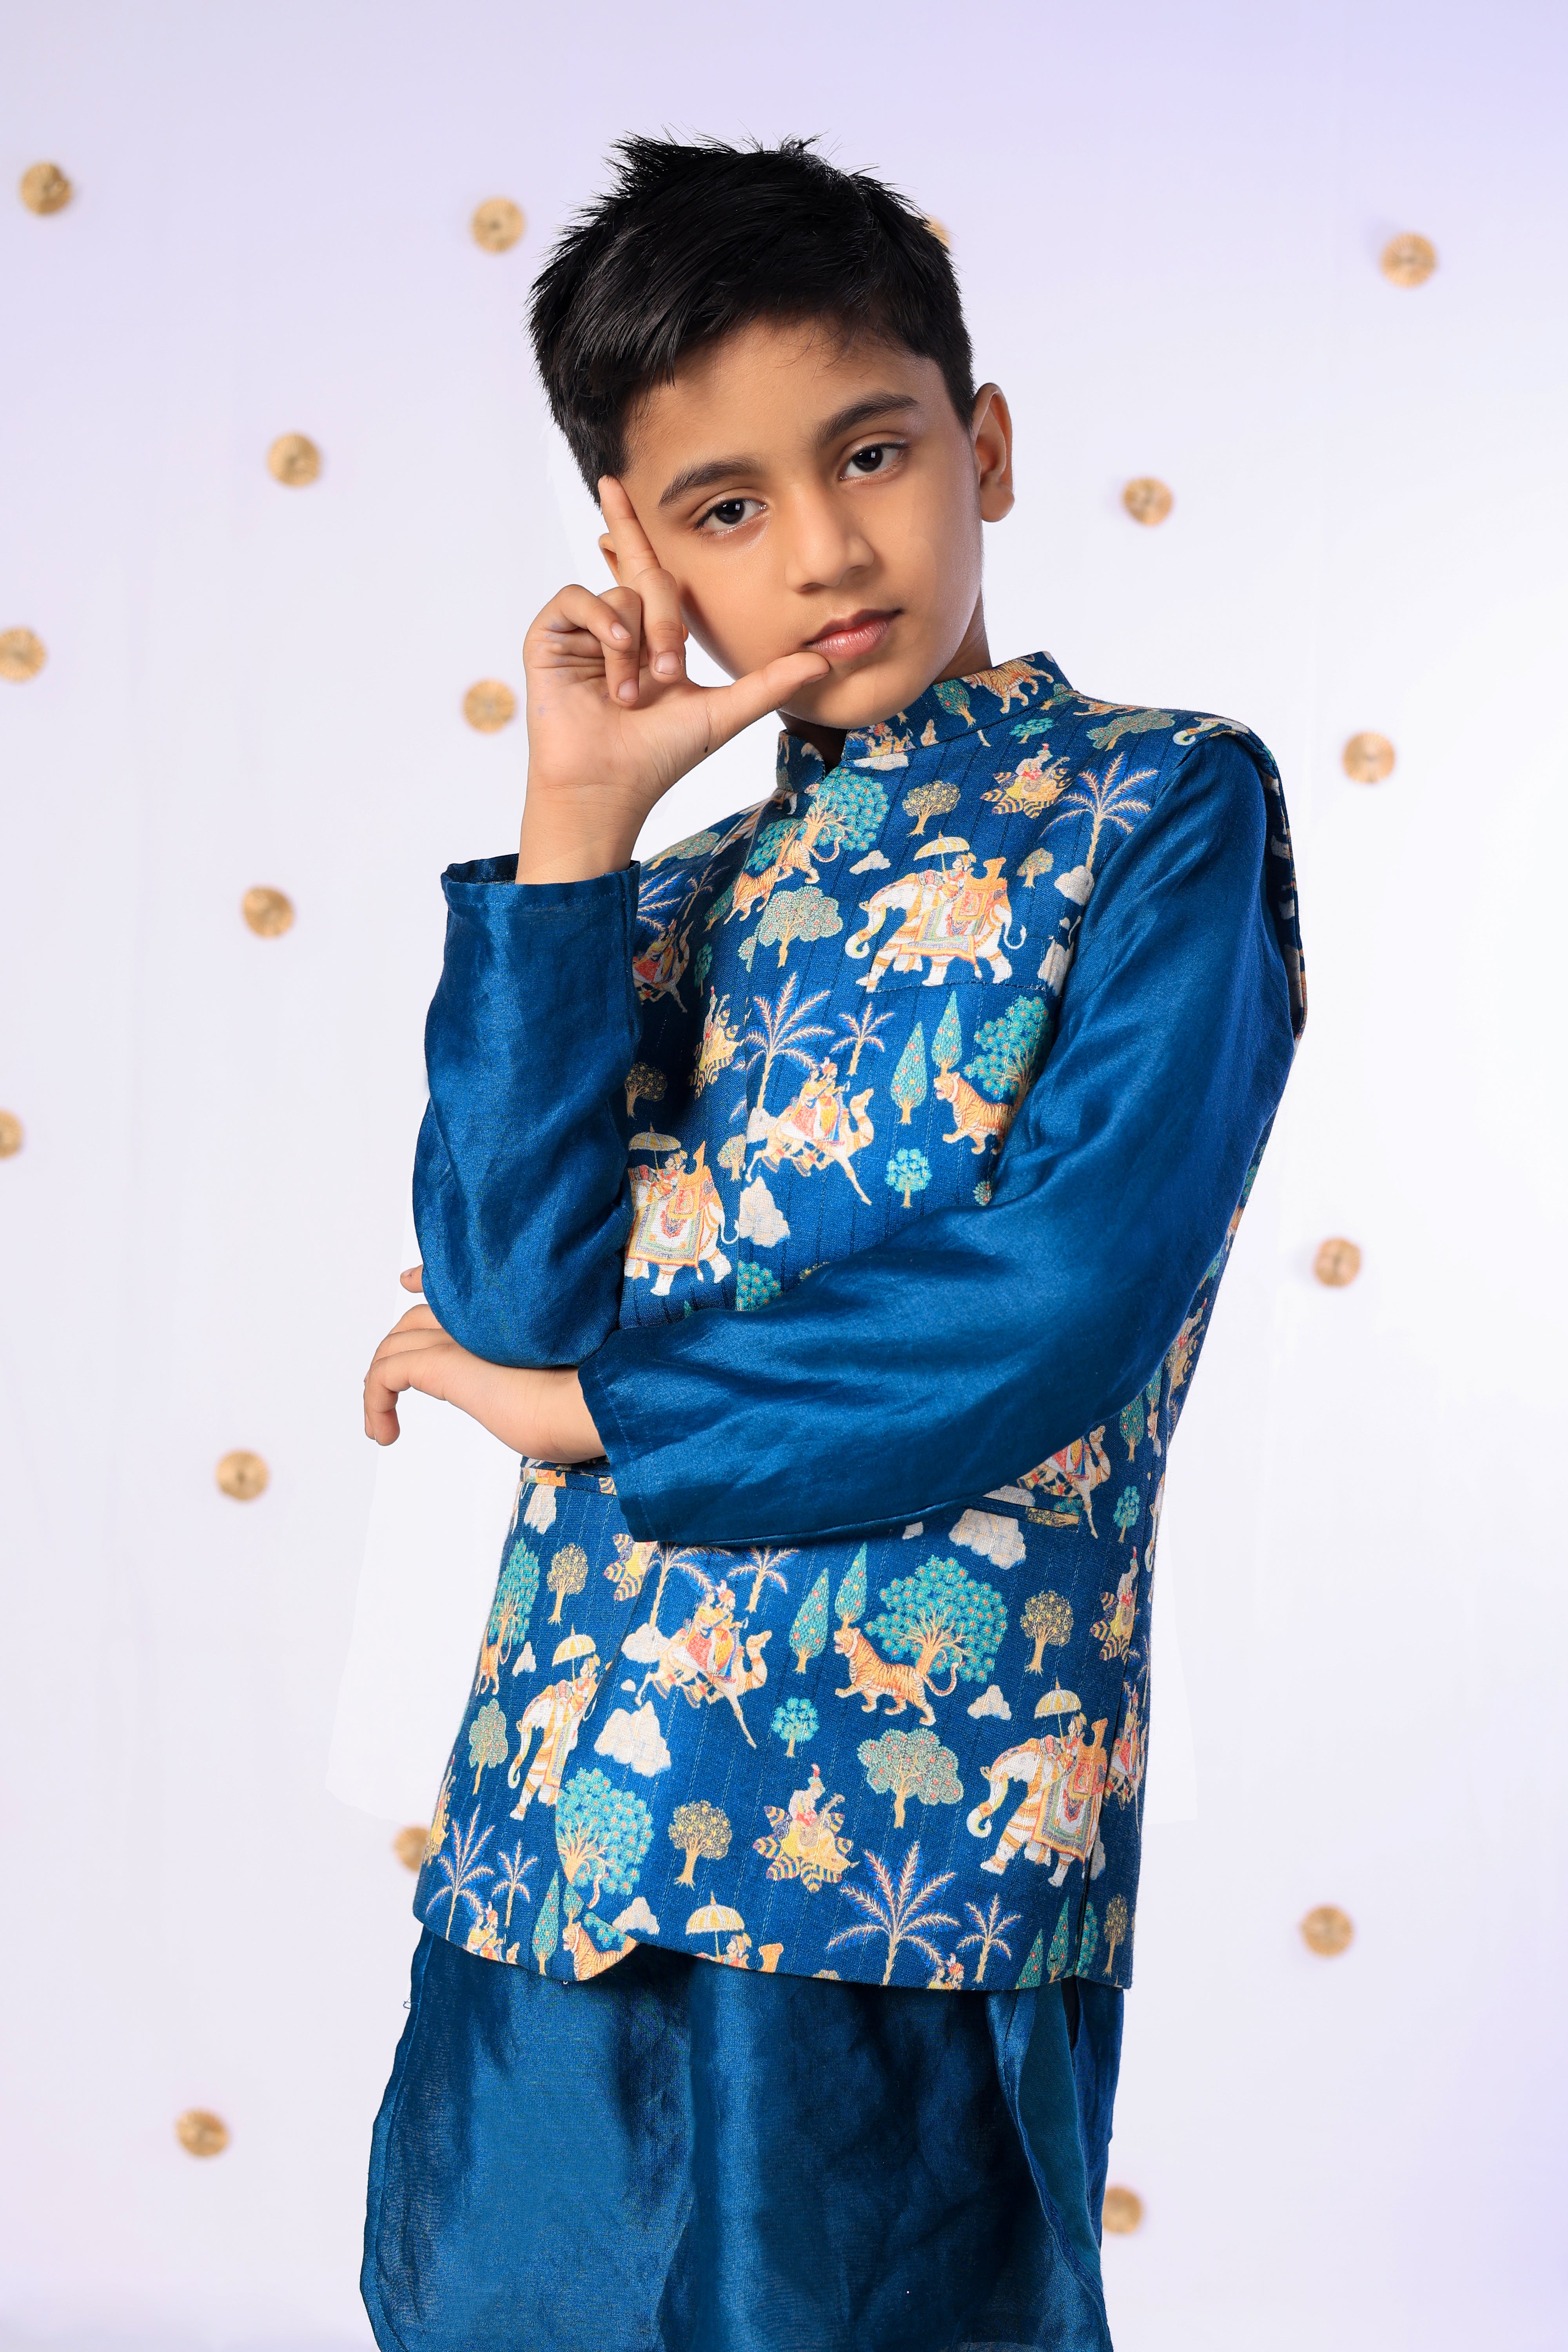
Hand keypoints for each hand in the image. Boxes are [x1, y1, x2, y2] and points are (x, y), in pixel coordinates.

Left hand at [365, 1277, 602, 1459]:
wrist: (587, 1404)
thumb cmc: (582, 1405)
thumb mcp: (548, 1388)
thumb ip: (525, 1379)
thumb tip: (533, 1404)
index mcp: (506, 1320)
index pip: (453, 1292)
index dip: (425, 1284)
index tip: (409, 1281)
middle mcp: (478, 1320)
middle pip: (418, 1320)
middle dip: (396, 1347)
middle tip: (387, 1392)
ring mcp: (458, 1336)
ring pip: (396, 1345)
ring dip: (380, 1385)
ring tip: (382, 1426)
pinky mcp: (442, 1361)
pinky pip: (387, 1373)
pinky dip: (375, 1400)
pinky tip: (384, 1432)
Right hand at [516, 477, 828, 881]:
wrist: (610, 787)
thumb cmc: (660, 757)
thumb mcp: (725, 711)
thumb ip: (771, 681)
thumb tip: (826, 660)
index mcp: (650, 634)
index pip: (647, 567)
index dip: (632, 525)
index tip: (616, 482)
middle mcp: (614, 625)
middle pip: (648, 577)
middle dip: (668, 623)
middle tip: (670, 674)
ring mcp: (580, 630)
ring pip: (621, 594)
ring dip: (636, 643)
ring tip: (633, 692)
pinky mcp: (548, 637)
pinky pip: (578, 597)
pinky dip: (603, 623)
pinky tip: (613, 658)